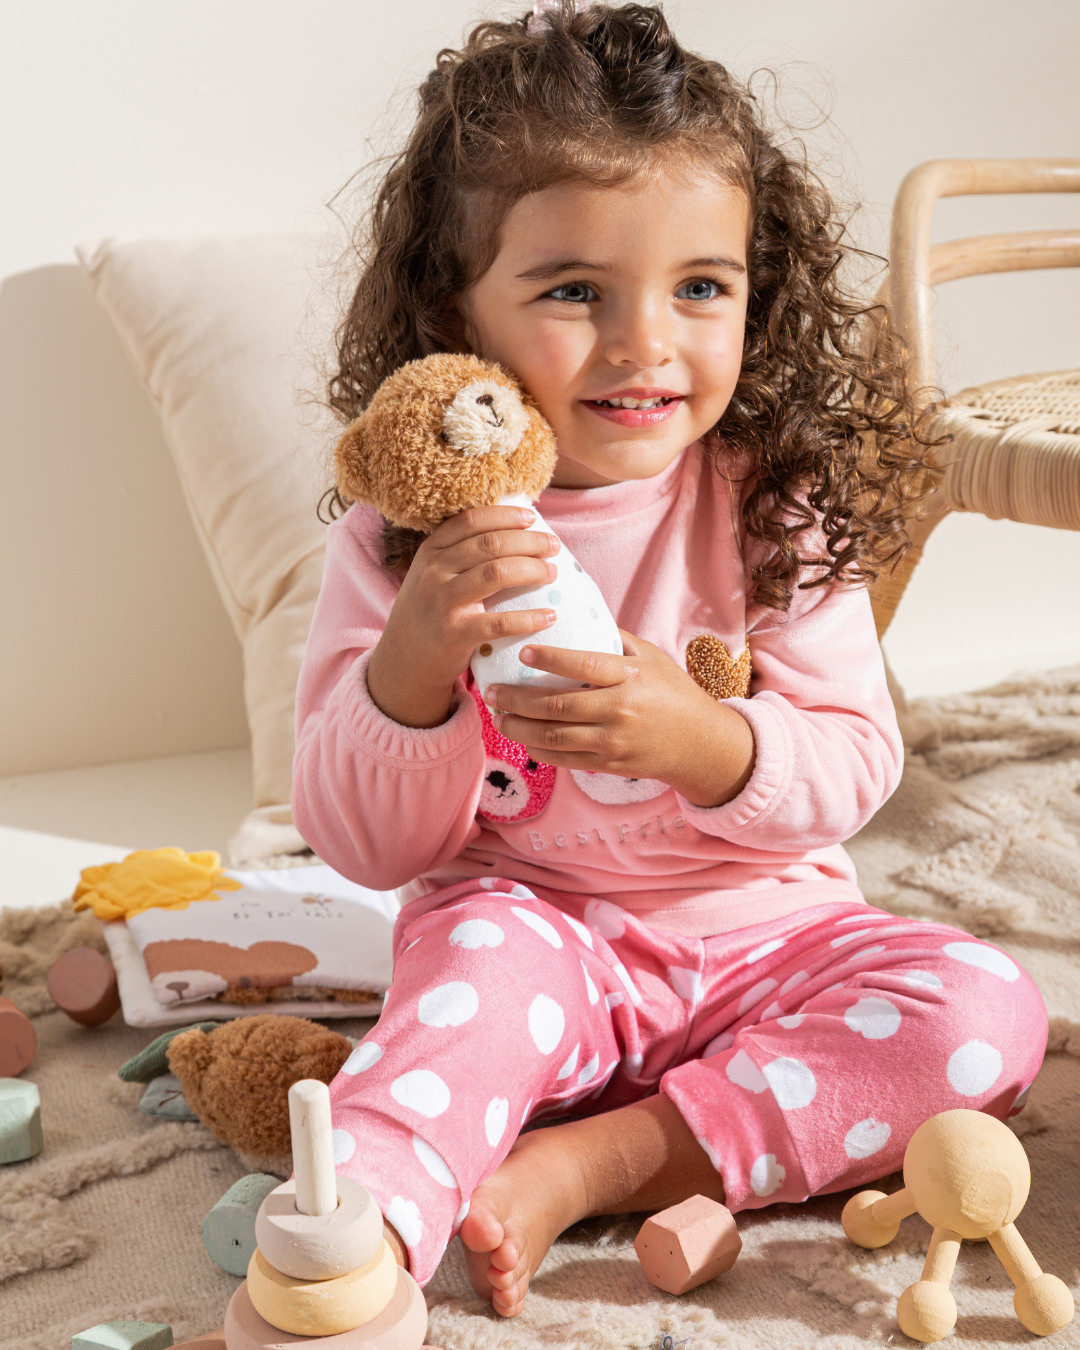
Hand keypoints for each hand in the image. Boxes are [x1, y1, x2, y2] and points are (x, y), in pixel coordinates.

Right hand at [367, 505, 559, 727]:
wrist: (405, 659)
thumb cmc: (430, 611)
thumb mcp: (433, 574)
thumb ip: (460, 553)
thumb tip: (514, 531)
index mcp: (431, 551)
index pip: (472, 520)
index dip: (506, 516)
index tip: (532, 518)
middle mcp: (434, 571)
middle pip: (490, 544)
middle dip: (529, 541)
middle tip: (553, 546)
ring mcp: (443, 602)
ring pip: (497, 573)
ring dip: (533, 569)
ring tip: (552, 573)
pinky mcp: (455, 633)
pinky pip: (500, 622)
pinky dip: (530, 618)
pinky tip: (549, 616)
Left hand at [485, 631, 754, 807]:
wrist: (700, 743)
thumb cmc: (672, 692)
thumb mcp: (651, 657)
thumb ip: (613, 640)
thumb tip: (572, 615)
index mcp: (630, 678)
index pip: (584, 666)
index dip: (551, 659)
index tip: (523, 651)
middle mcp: (619, 710)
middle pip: (558, 705)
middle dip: (518, 699)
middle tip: (491, 691)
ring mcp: (612, 741)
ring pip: (555, 736)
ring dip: (520, 727)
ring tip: (498, 715)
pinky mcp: (608, 764)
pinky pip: (565, 758)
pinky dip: (538, 749)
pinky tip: (521, 738)